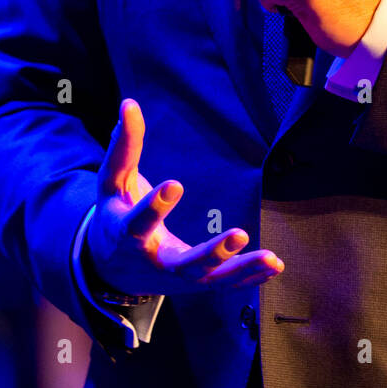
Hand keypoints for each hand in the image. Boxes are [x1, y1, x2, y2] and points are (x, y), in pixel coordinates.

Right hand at [85, 98, 283, 296]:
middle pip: (184, 264)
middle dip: (212, 253)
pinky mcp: (194, 283)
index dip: (155, 206)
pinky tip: (275, 266)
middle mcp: (154, 261)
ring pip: (211, 279)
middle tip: (240, 234)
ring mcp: (177, 277)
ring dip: (241, 270)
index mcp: (128, 235)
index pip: (139, 223)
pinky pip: (224, 284)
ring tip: (272, 259)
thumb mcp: (113, 182)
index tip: (175, 184)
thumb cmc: (114, 215)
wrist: (111, 268)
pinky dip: (248, 277)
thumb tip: (129, 103)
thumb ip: (124, 146)